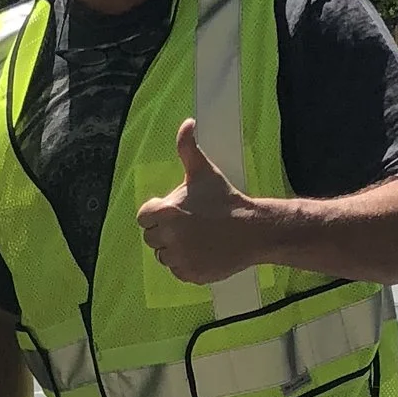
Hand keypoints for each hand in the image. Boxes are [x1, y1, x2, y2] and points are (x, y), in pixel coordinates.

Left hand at [136, 117, 261, 285]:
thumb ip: (188, 147)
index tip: (177, 212)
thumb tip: (188, 123)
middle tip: (189, 225)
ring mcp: (179, 257)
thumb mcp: (203, 171)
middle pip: (151, 237)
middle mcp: (168, 236)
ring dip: (174, 248)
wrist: (252, 230)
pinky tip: (202, 252)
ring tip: (196, 238)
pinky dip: (186, 264)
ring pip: (162, 256)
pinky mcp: (189, 274)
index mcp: (166, 211)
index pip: (144, 217)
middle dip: (165, 231)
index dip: (158, 213)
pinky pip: (176, 270)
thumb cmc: (225, 199)